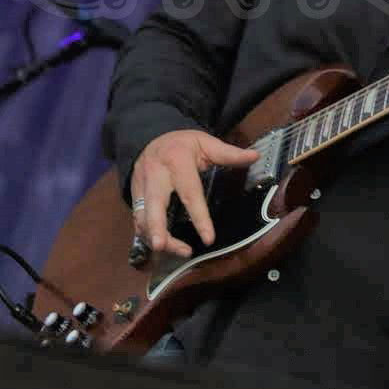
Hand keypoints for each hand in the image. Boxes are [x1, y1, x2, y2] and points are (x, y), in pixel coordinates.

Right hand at [130, 129, 260, 258]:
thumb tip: (255, 157)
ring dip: (155, 237)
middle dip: (156, 228)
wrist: (150, 136)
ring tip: (177, 251)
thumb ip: (228, 153)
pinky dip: (147, 234)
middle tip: (162, 247)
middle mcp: (155, 176)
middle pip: (153, 206)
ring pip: (142, 217)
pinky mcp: (134, 197)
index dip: (199, 217)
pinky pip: (138, 219)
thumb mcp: (206, 142)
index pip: (189, 192)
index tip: (208, 238)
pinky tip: (164, 245)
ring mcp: (141, 187)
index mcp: (176, 162)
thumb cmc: (183, 143)